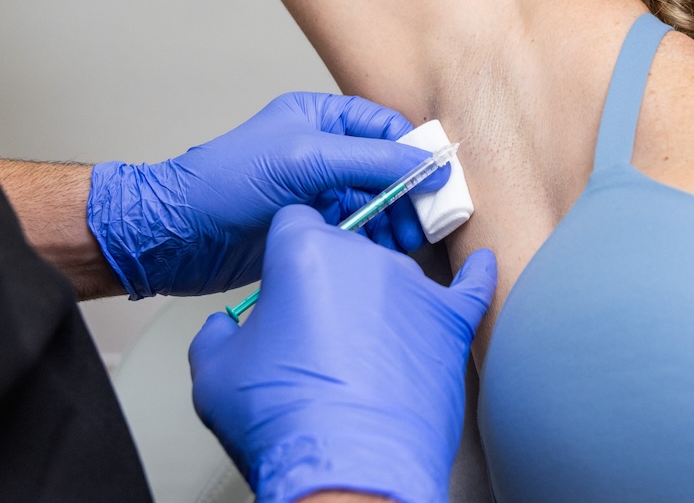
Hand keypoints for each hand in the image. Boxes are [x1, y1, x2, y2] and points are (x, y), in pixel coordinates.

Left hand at [87, 93, 447, 297]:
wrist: (176, 237)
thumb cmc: (224, 185)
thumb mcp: (304, 161)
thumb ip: (370, 160)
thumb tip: (427, 166)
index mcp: (320, 119)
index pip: (386, 127)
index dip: (415, 153)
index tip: (437, 183)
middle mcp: (322, 152)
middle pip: (388, 168)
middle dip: (409, 195)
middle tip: (424, 223)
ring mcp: (318, 191)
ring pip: (377, 203)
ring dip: (395, 223)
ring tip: (403, 244)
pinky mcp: (313, 226)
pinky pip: (359, 231)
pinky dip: (375, 242)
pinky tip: (381, 255)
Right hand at [189, 205, 496, 502]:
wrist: (346, 470)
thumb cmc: (282, 418)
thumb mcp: (213, 372)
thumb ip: (218, 334)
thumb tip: (225, 330)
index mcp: (304, 251)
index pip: (295, 222)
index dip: (285, 252)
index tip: (284, 278)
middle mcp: (364, 257)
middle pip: (345, 249)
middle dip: (328, 283)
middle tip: (316, 336)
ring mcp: (413, 287)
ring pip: (393, 276)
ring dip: (379, 303)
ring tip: (363, 357)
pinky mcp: (450, 323)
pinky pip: (469, 288)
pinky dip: (474, 278)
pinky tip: (480, 267)